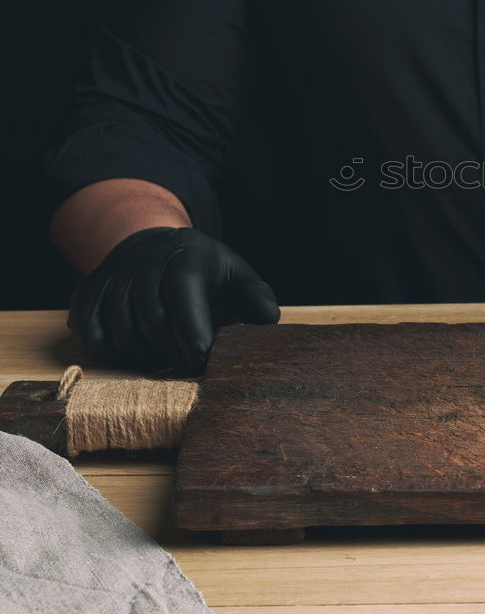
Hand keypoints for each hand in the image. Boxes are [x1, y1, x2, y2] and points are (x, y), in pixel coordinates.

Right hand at [68, 227, 279, 373]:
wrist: (155, 247)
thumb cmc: (204, 271)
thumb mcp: (236, 275)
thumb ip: (256, 297)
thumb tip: (269, 320)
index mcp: (185, 260)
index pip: (183, 301)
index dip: (193, 337)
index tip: (203, 363)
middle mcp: (143, 265)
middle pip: (151, 323)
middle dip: (171, 353)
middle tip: (188, 366)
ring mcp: (112, 279)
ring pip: (119, 333)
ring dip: (143, 357)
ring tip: (165, 357)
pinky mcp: (86, 294)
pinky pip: (90, 336)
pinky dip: (110, 354)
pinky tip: (134, 353)